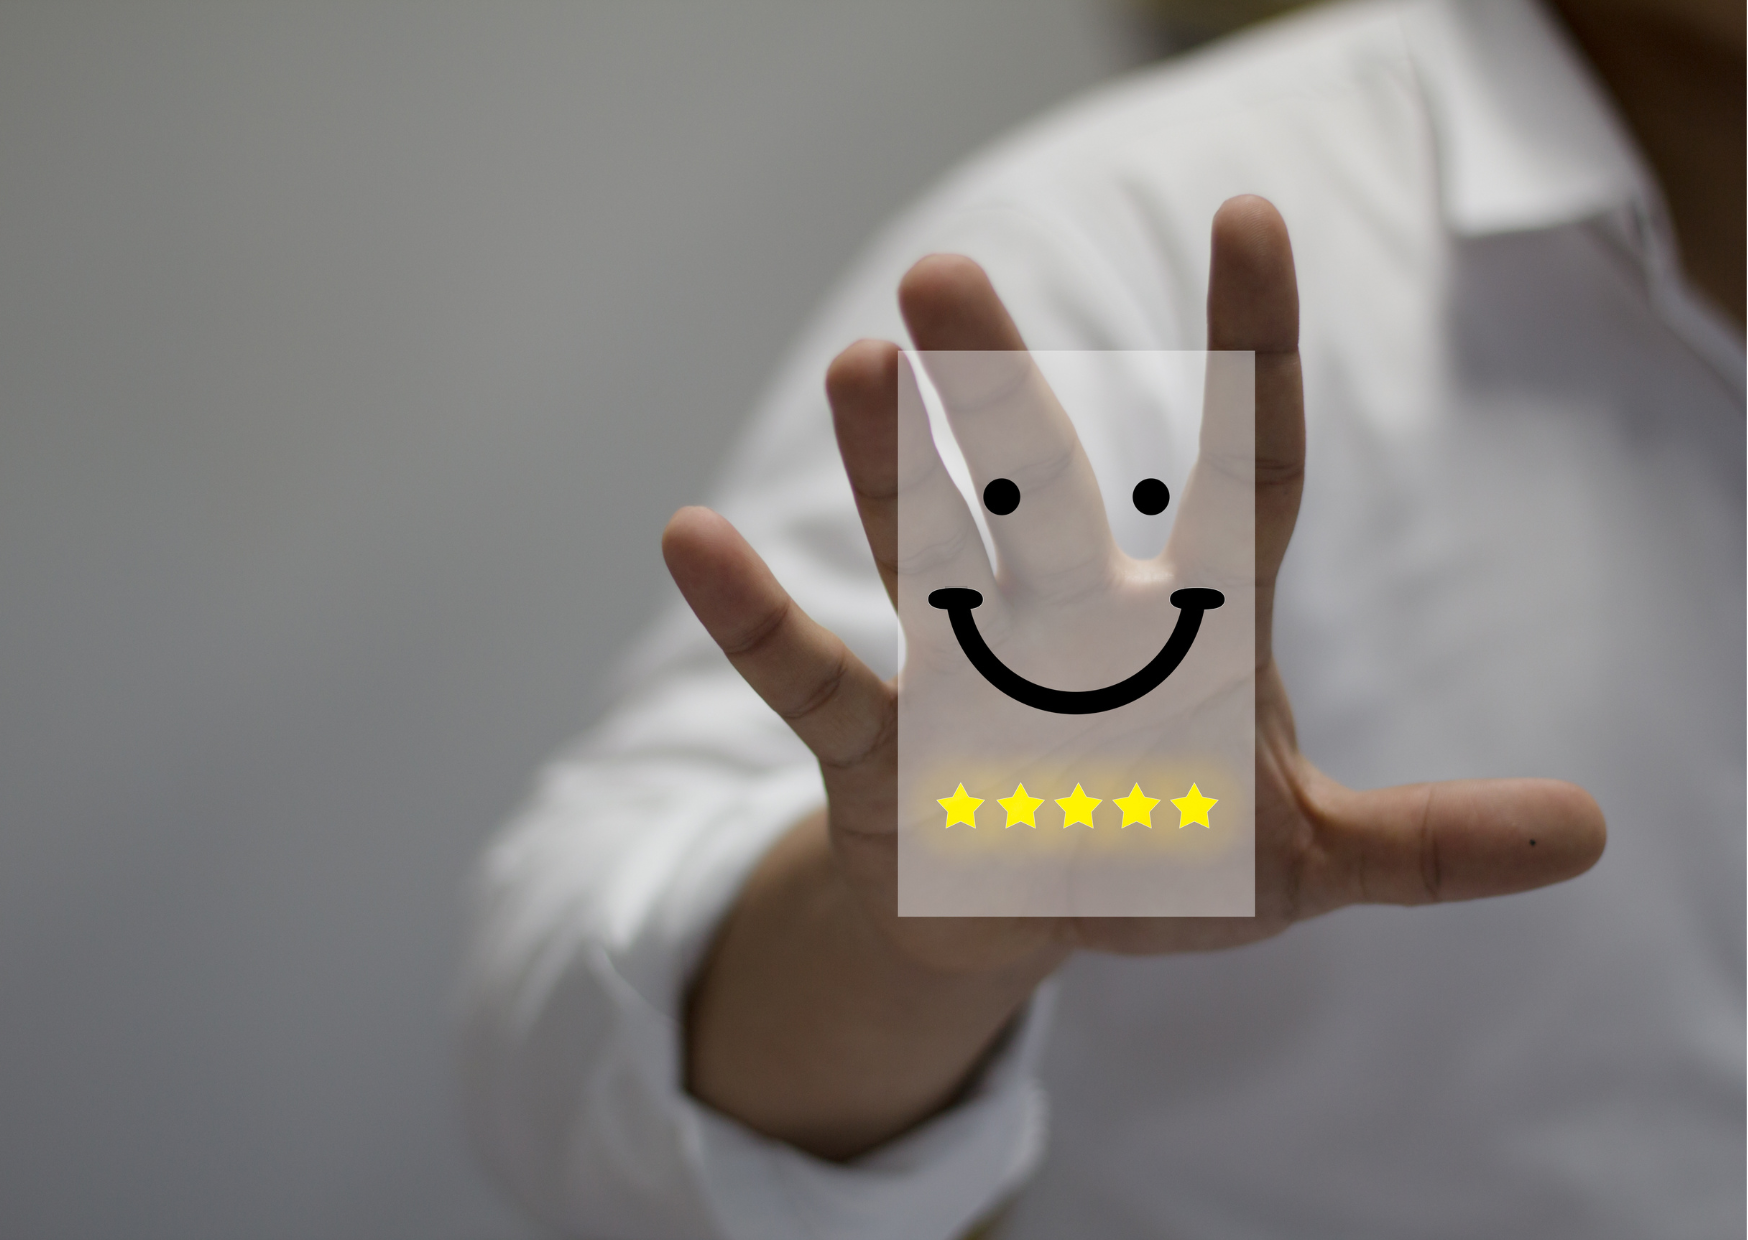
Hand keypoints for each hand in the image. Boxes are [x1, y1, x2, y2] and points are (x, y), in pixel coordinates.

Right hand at [661, 195, 1605, 1155]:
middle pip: (1043, 492)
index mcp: (1192, 633)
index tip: (1249, 219)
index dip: (1251, 353)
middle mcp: (1071, 624)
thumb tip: (1593, 831)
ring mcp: (966, 675)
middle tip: (942, 278)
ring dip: (888, 468)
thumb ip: (1428, 841)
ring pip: (922, 552)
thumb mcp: (1301, 861)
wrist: (1020, 911)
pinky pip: (811, 677)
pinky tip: (690, 542)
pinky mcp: (882, 746)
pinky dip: (755, 620)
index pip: (1242, 472)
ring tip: (858, 369)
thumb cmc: (1157, 857)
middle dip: (999, 392)